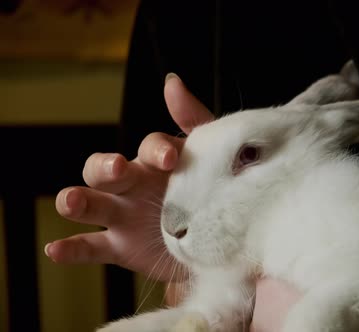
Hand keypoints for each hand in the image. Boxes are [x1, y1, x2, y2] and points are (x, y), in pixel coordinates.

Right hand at [46, 73, 212, 279]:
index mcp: (155, 162)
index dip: (156, 150)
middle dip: (105, 167)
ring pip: (90, 204)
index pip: (148, 147)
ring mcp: (122, 216)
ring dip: (75, 200)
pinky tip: (55, 249)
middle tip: (118, 169)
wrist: (221, 242)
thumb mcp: (211, 156)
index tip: (171, 159)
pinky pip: (90, 247)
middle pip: (103, 169)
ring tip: (71, 202)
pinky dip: (70, 249)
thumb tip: (172, 81)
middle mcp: (132, 185)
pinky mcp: (119, 247)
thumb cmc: (213, 192)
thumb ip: (193, 120)